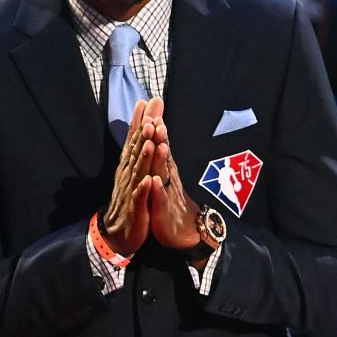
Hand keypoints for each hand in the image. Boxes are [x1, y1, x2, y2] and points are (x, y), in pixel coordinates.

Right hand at [99, 98, 160, 254]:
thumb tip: (141, 128)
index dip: (139, 121)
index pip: (134, 140)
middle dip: (144, 133)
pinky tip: (148, 180)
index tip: (146, 101)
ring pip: (138, 172)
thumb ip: (137, 150)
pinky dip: (143, 189)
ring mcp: (131, 191)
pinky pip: (140, 198)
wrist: (118, 232)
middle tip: (151, 115)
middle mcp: (128, 174)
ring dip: (144, 157)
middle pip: (136, 151)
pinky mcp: (136, 209)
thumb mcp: (132, 173)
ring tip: (151, 142)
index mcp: (129, 166)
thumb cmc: (129, 200)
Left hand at [147, 122, 203, 252]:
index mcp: (164, 168)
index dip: (155, 126)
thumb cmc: (170, 199)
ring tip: (158, 144)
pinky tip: (152, 181)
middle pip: (163, 154)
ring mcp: (166, 193)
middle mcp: (167, 177)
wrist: (184, 230)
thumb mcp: (165, 174)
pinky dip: (157, 190)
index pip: (160, 143)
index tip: (152, 106)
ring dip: (161, 159)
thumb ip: (162, 151)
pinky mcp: (164, 211)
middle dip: (159, 137)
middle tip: (156, 118)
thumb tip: (159, 128)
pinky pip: (160, 200)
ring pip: (163, 174)